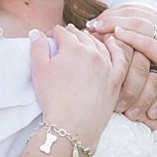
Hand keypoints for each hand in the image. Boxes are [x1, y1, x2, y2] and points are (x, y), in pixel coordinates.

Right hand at [29, 24, 129, 147]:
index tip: (49, 38)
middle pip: (81, 36)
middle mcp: (93, 53)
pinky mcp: (116, 78)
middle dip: (71, 34)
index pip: (62, 32)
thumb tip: (36, 33)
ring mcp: (107, 65)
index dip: (53, 33)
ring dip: (90, 38)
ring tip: (83, 38)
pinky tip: (111, 42)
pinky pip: (120, 57)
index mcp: (73, 48)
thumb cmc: (54, 99)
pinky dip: (115, 47)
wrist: (73, 124)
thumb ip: (38, 47)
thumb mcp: (39, 70)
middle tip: (64, 37)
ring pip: (99, 44)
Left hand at [87, 8, 156, 120]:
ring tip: (95, 28)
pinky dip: (132, 37)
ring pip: (139, 24)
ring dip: (114, 24)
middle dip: (109, 17)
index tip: (95, 18)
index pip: (136, 9)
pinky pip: (150, 43)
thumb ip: (154, 40)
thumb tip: (128, 37)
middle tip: (89, 23)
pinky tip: (116, 36)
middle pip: (134, 14)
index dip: (114, 12)